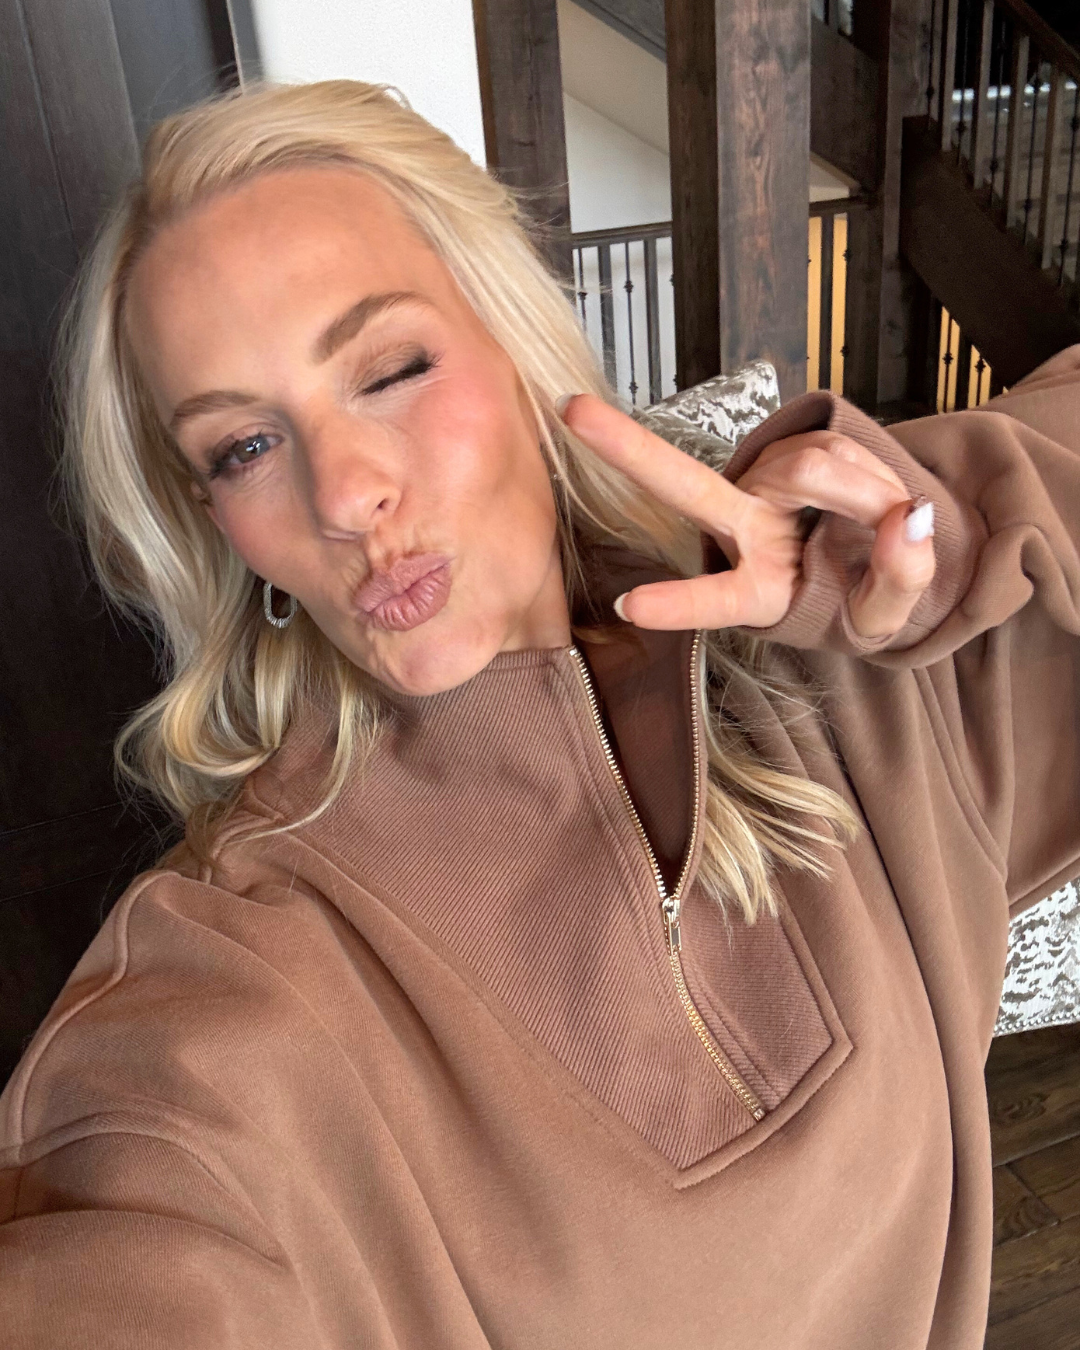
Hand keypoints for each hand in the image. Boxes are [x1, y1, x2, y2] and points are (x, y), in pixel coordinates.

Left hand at [558, 395, 936, 640]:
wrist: (884, 557)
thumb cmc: (867, 598)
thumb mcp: (890, 614)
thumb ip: (902, 576)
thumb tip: (908, 520)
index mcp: (759, 591)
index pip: (718, 597)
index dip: (679, 602)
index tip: (629, 604)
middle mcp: (743, 534)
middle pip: (686, 487)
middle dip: (628, 449)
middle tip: (571, 411)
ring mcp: (758, 488)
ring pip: (813, 467)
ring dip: (864, 489)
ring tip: (879, 519)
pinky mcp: (782, 454)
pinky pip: (835, 447)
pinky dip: (867, 469)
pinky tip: (868, 493)